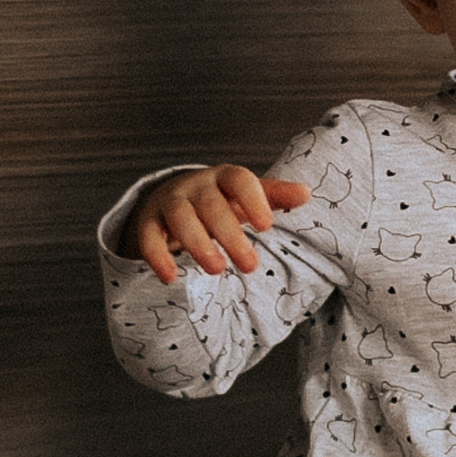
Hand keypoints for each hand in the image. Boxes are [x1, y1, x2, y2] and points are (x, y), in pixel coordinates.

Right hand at [127, 163, 311, 284]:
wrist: (172, 198)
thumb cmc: (220, 201)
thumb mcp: (248, 197)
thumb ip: (274, 196)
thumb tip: (306, 193)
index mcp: (223, 178)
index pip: (239, 179)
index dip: (253, 200)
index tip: (268, 226)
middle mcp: (195, 186)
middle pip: (211, 204)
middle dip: (230, 234)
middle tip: (251, 266)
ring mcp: (170, 202)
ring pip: (180, 217)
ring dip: (198, 243)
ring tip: (216, 270)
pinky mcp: (149, 222)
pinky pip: (149, 236)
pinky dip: (157, 256)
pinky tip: (171, 278)